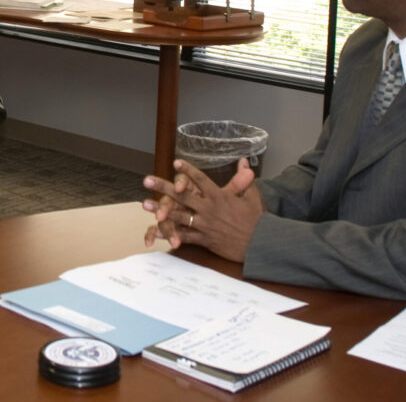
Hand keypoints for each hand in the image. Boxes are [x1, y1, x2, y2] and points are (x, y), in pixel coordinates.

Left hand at [142, 158, 262, 261]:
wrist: (260, 244)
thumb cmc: (257, 220)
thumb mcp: (253, 196)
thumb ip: (244, 179)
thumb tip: (243, 162)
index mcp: (219, 196)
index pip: (200, 180)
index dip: (188, 170)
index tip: (175, 163)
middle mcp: (209, 209)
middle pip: (182, 195)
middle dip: (163, 187)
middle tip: (147, 180)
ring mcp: (205, 225)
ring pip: (178, 216)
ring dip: (160, 209)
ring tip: (145, 204)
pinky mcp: (204, 239)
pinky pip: (184, 236)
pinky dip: (170, 234)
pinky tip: (156, 232)